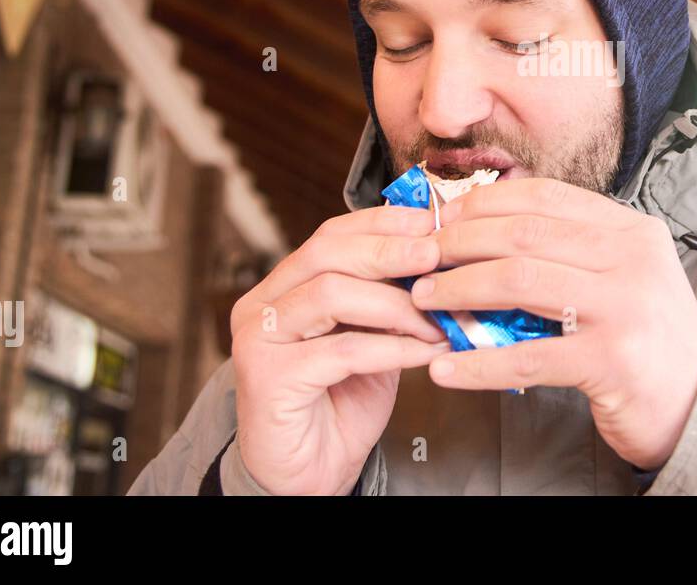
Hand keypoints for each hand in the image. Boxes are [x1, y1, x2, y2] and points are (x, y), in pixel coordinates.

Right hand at [230, 206, 451, 494]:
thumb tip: (436, 262)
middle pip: (327, 253)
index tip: (428, 221)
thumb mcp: (371, 337)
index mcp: (284, 286)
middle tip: (434, 255)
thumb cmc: (338, 404)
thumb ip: (388, 300)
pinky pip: (343, 349)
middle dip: (388, 250)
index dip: (381, 223)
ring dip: (396, 304)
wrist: (306, 474)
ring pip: (332, 293)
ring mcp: (260, 338)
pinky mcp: (269, 377)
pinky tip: (425, 352)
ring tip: (436, 319)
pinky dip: (393, 347)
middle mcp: (262, 304)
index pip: (331, 235)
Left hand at [413, 178, 696, 470]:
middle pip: (525, 233)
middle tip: (421, 256)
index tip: (444, 216)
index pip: (545, 197)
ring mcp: (623, 307)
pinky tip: (446, 369)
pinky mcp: (610, 359)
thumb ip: (573, 251)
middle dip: (460, 241)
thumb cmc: (647, 339)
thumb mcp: (623, 276)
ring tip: (424, 299)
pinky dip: (478, 363)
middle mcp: (631, 258)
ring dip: (459, 289)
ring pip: (519, 281)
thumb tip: (489, 232)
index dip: (485, 202)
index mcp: (631, 230)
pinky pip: (527, 356)